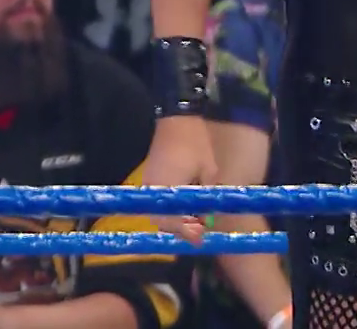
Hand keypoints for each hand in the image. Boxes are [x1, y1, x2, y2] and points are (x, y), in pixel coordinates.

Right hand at [143, 116, 218, 243]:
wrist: (178, 119)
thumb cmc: (196, 145)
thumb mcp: (208, 173)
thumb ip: (206, 198)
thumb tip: (208, 220)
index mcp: (168, 188)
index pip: (173, 220)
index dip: (187, 231)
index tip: (200, 236)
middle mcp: (153, 189)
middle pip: (163, 221)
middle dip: (180, 228)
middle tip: (199, 228)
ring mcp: (148, 183)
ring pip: (158, 212)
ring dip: (174, 218)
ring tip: (194, 217)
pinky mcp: (149, 178)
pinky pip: (157, 201)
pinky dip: (169, 207)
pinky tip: (184, 204)